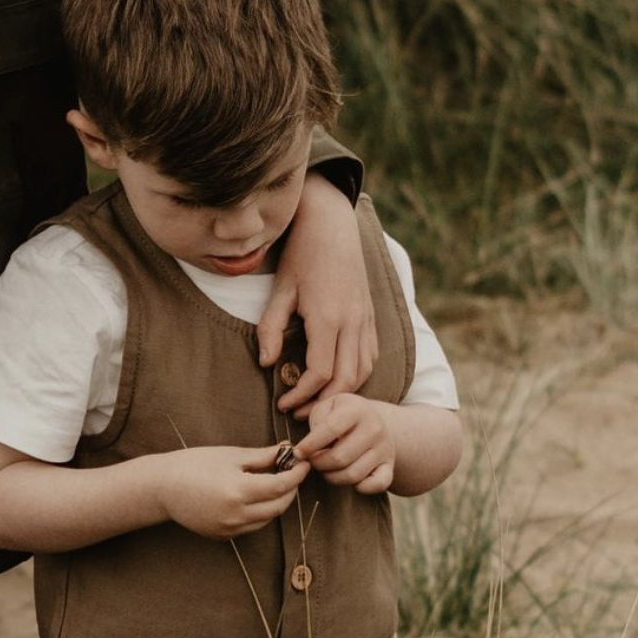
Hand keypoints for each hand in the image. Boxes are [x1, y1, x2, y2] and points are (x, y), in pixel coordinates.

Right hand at [156, 445, 308, 539]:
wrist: (163, 487)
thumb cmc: (194, 464)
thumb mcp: (230, 456)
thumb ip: (262, 457)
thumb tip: (286, 452)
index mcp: (238, 491)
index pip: (281, 486)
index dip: (296, 475)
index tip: (303, 464)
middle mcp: (236, 515)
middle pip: (278, 506)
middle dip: (290, 489)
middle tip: (292, 472)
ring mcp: (229, 529)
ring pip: (267, 519)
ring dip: (276, 502)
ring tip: (274, 482)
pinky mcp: (223, 536)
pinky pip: (251, 526)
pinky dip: (260, 513)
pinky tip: (255, 496)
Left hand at [259, 175, 376, 413]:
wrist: (331, 224)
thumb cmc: (301, 254)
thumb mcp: (280, 289)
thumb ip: (271, 327)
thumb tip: (266, 363)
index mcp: (327, 316)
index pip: (320, 372)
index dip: (302, 394)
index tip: (284, 403)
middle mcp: (352, 321)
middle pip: (347, 379)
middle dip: (324, 402)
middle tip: (301, 413)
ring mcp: (365, 318)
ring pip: (363, 370)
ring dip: (343, 392)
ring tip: (318, 402)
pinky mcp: (370, 315)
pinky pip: (370, 355)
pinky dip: (357, 375)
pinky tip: (338, 380)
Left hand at [293, 396, 395, 493]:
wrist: (374, 419)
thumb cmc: (341, 415)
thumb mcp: (326, 407)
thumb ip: (316, 423)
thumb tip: (308, 448)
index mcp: (356, 408)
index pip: (330, 429)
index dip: (309, 445)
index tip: (297, 453)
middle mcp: (374, 427)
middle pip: (340, 457)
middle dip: (319, 464)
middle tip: (311, 461)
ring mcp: (384, 448)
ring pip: (353, 474)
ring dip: (332, 477)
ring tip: (325, 468)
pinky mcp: (390, 465)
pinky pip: (377, 485)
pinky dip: (360, 487)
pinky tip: (347, 477)